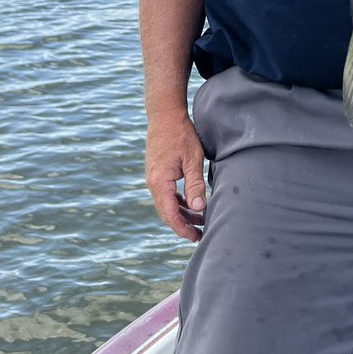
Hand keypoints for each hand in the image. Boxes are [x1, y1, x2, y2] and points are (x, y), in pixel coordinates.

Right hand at [145, 112, 206, 241]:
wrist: (165, 115)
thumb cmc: (181, 134)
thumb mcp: (193, 159)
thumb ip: (195, 185)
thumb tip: (198, 208)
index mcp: (160, 182)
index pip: (170, 214)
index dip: (182, 229)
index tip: (195, 238)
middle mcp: (152, 183)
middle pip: (166, 212)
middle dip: (182, 225)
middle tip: (199, 234)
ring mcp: (153, 178)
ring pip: (166, 204)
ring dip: (181, 213)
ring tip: (199, 220)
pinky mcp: (156, 172)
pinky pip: (165, 194)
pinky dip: (177, 201)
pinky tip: (190, 204)